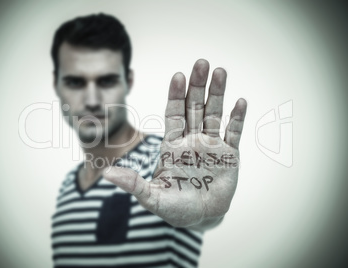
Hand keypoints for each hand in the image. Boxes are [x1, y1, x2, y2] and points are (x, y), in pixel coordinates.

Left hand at [104, 59, 246, 230]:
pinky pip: (233, 133)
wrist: (201, 218)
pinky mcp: (229, 156)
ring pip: (214, 114)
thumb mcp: (153, 197)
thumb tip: (106, 174)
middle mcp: (192, 141)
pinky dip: (237, 118)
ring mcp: (211, 146)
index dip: (175, 95)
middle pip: (194, 107)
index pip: (173, 114)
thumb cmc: (175, 208)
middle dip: (197, 86)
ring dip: (218, 94)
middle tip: (201, 63)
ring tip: (221, 72)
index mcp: (173, 146)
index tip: (178, 76)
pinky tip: (241, 102)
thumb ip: (133, 184)